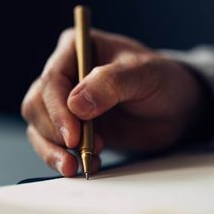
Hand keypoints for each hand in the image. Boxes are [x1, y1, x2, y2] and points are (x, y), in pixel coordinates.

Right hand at [21, 29, 211, 175]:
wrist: (175, 108)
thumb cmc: (163, 82)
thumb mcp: (144, 74)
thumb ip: (111, 83)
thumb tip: (75, 104)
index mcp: (79, 48)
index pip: (53, 79)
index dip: (57, 110)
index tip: (74, 136)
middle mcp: (68, 74)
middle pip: (37, 104)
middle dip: (54, 132)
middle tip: (78, 150)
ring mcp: (69, 103)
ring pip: (39, 126)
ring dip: (53, 150)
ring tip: (77, 164)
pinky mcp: (76, 126)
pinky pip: (54, 143)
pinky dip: (62, 158)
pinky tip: (84, 164)